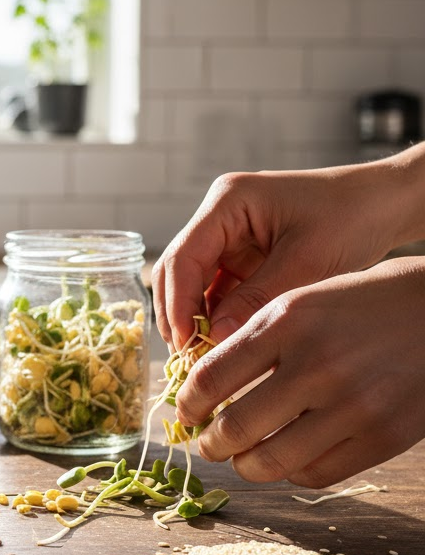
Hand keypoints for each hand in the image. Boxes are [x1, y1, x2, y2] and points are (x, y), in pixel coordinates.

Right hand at [152, 147, 424, 350]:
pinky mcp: (240, 256)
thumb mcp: (305, 261)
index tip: (184, 341)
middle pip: (178, 270)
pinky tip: (221, 343)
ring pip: (193, 284)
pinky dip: (217, 317)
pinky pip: (217, 290)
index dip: (177, 302)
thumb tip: (215, 339)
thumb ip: (257, 298)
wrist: (383, 204)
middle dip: (179, 314)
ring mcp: (227, 237)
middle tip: (186, 356)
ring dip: (195, 319)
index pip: (183, 256)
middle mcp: (218, 217)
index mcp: (227, 202)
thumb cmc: (350, 217)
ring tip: (202, 356)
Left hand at [174, 257, 424, 486]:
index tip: (185, 413)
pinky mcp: (384, 436)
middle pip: (235, 428)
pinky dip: (292, 471)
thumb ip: (254, 338)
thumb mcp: (301, 300)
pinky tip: (288, 457)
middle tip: (207, 445)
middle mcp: (316, 365)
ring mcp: (353, 405)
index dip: (188, 405)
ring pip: (271, 461)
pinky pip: (317, 472)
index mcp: (286, 322)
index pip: (211, 378)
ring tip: (241, 459)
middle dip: (210, 444)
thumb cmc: (362, 301)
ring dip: (245, 466)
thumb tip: (203, 384)